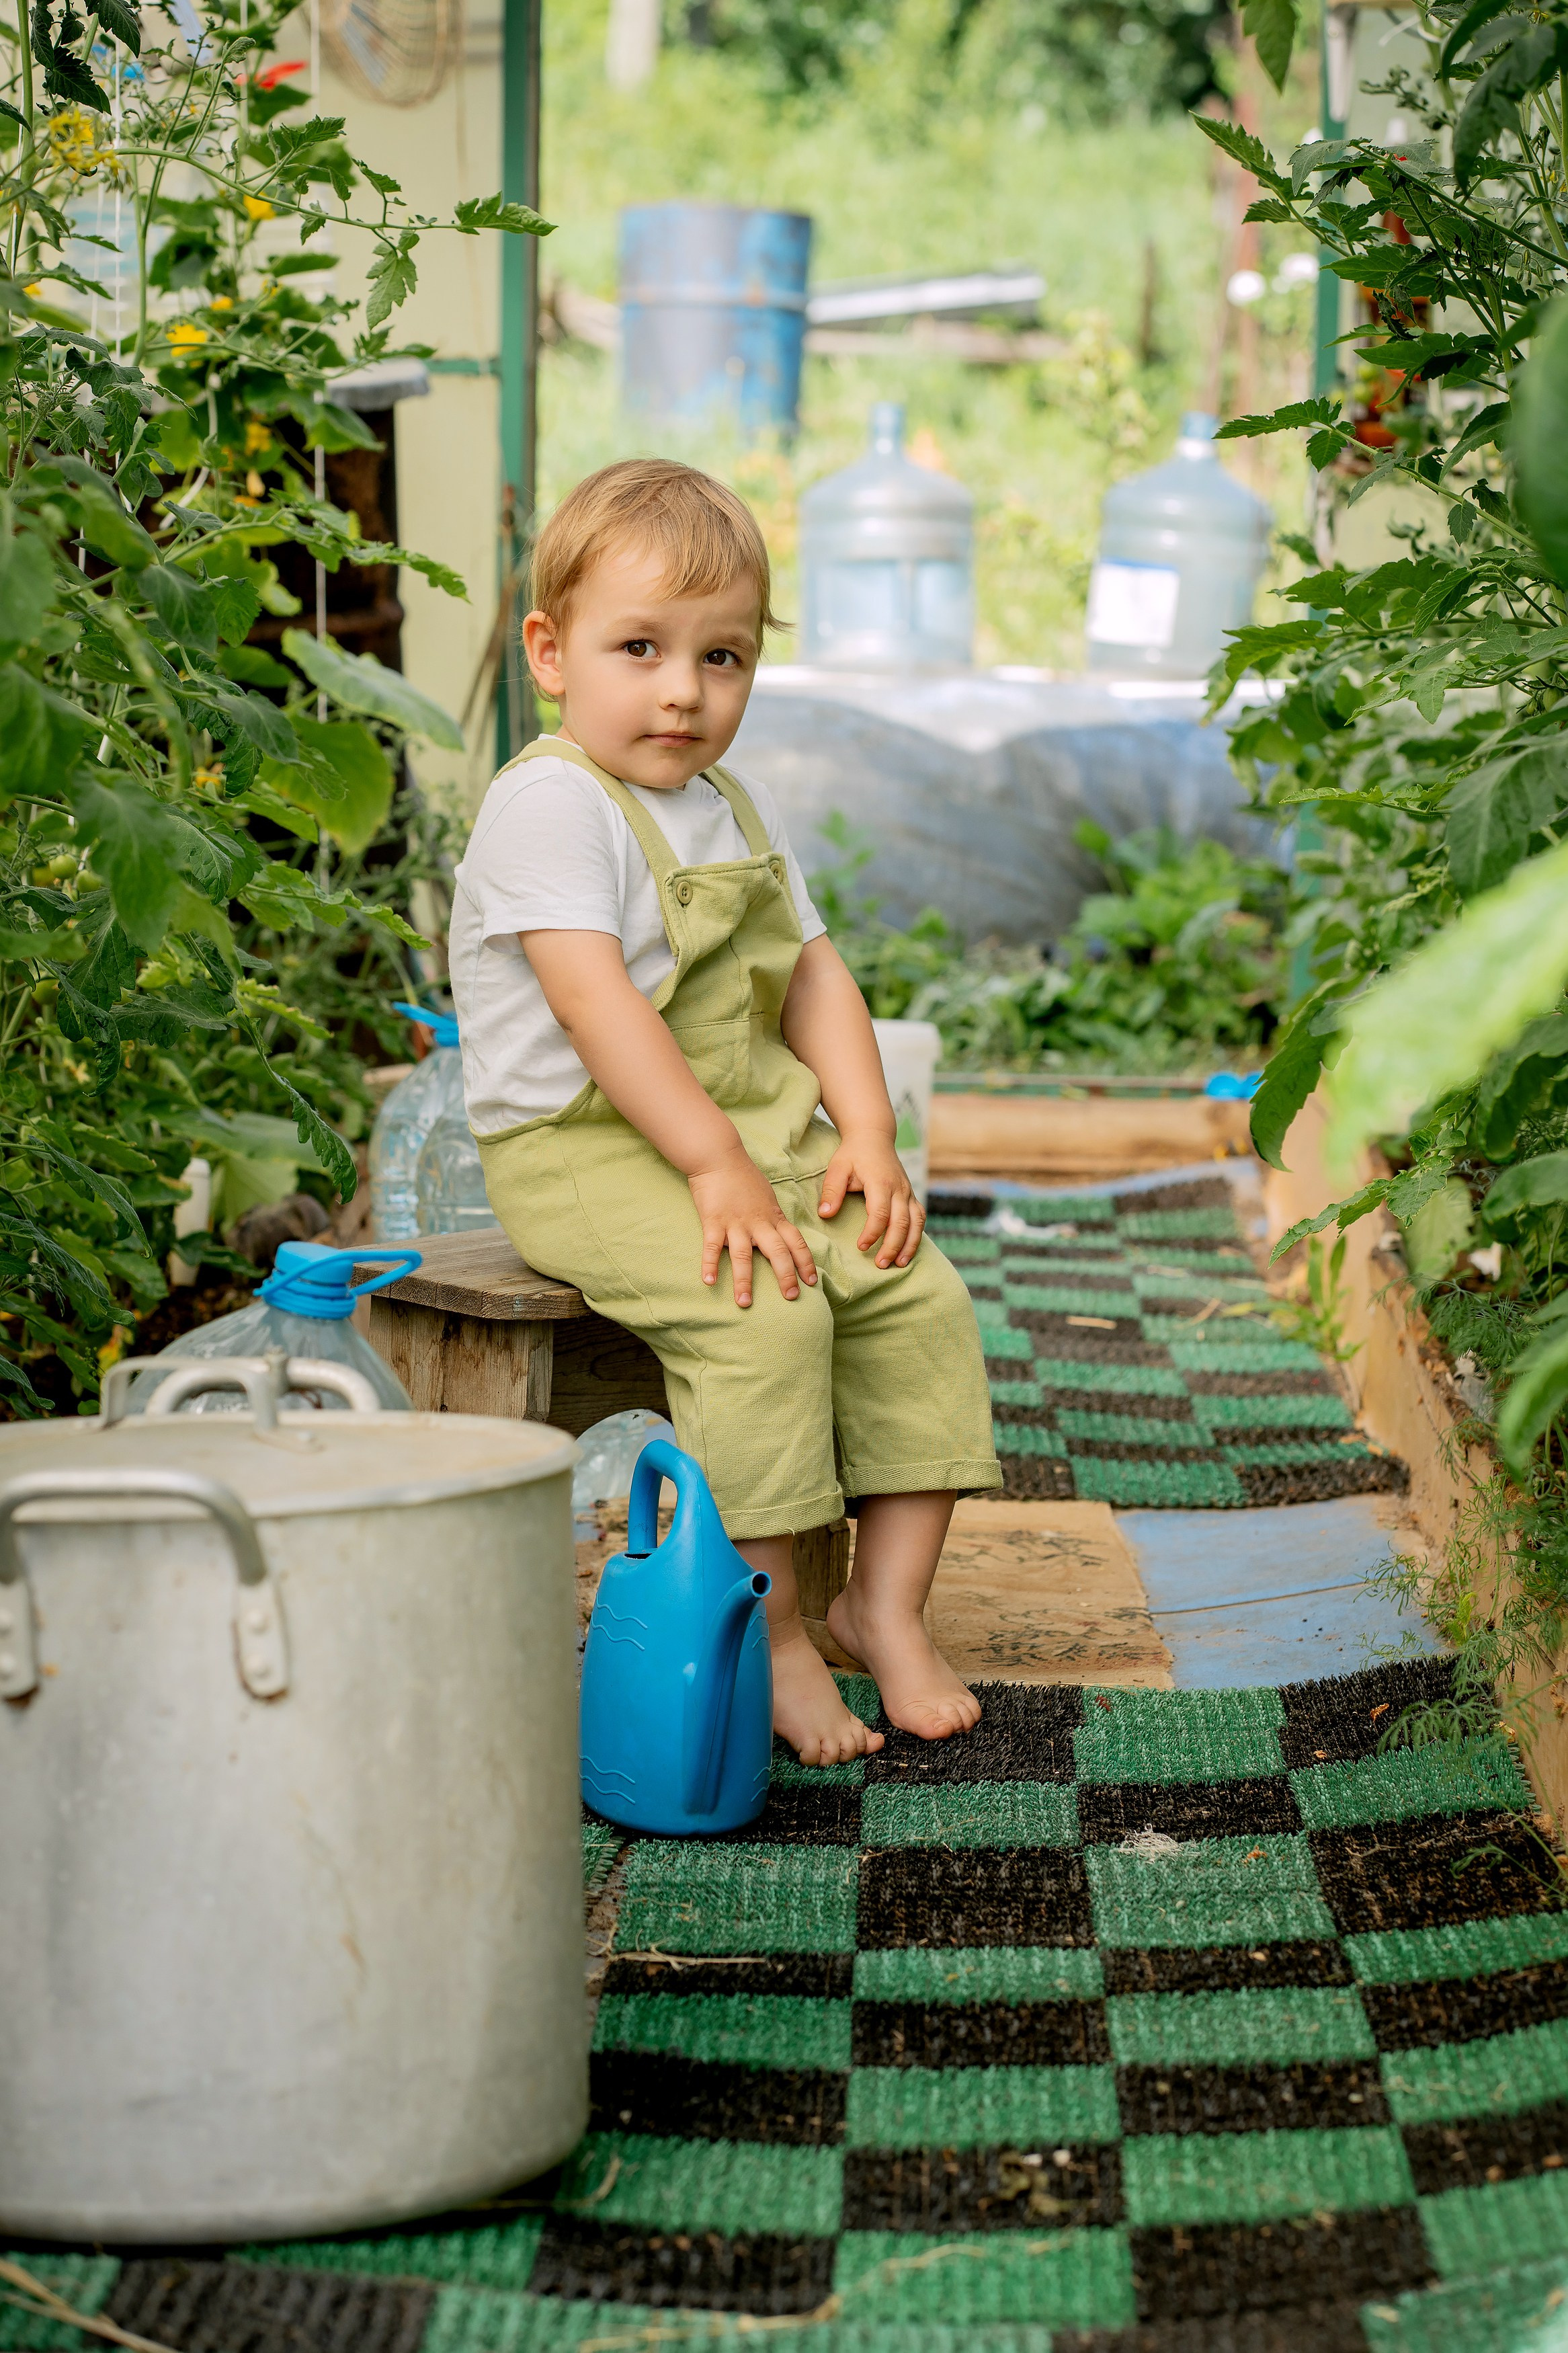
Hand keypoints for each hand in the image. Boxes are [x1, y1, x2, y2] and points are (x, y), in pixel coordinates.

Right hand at [689, 1144, 818, 1307]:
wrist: (719, 1157)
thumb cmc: (743, 1176)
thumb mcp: (766, 1196)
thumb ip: (773, 1217)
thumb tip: (781, 1234)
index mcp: (773, 1217)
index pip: (796, 1242)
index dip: (805, 1262)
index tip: (812, 1281)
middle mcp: (758, 1223)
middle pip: (777, 1252)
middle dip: (786, 1276)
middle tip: (792, 1297)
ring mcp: (735, 1223)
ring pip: (743, 1256)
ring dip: (744, 1281)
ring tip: (744, 1303)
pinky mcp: (713, 1221)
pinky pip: (712, 1247)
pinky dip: (709, 1265)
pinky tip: (708, 1282)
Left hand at [819, 1134, 923, 1267]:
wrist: (874, 1136)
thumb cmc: (853, 1153)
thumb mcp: (837, 1167)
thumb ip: (832, 1191)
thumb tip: (825, 1214)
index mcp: (880, 1182)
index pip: (880, 1213)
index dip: (872, 1233)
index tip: (860, 1247)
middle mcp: (899, 1188)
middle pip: (901, 1222)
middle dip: (892, 1246)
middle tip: (880, 1265)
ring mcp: (908, 1192)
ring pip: (916, 1222)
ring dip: (909, 1245)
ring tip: (899, 1264)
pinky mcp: (911, 1195)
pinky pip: (920, 1217)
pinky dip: (916, 1235)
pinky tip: (908, 1250)